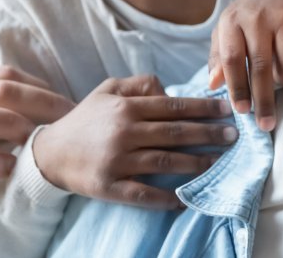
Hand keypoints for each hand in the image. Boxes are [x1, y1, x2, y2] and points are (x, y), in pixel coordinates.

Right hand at [32, 75, 235, 208]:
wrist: (48, 152)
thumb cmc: (85, 119)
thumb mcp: (108, 89)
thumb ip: (140, 83)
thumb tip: (169, 89)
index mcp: (126, 107)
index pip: (173, 106)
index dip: (203, 109)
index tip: (227, 111)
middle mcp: (123, 132)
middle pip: (175, 133)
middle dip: (208, 134)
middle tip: (234, 137)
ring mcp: (116, 161)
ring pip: (165, 162)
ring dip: (196, 163)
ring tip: (219, 162)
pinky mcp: (108, 186)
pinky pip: (142, 194)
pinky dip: (165, 199)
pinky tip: (185, 199)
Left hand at [207, 0, 282, 129]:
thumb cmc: (255, 10)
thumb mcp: (230, 27)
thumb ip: (219, 55)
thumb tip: (213, 85)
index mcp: (230, 20)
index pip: (230, 59)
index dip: (236, 87)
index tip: (241, 111)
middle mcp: (253, 17)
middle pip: (257, 66)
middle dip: (261, 99)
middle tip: (264, 123)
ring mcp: (278, 17)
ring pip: (280, 64)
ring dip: (279, 85)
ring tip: (276, 89)